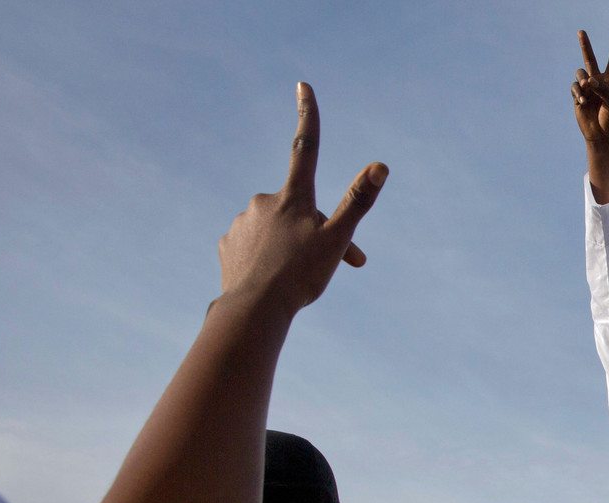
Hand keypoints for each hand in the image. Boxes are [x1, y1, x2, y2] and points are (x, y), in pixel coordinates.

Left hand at [217, 82, 387, 316]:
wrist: (252, 311)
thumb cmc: (300, 276)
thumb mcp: (337, 240)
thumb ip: (357, 201)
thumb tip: (380, 166)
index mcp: (292, 197)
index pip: (306, 148)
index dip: (307, 116)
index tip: (302, 86)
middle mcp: (263, 201)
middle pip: (299, 210)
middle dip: (318, 231)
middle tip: (338, 263)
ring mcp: (242, 221)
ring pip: (276, 230)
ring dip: (292, 247)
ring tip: (298, 276)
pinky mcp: (228, 244)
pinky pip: (253, 245)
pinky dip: (267, 258)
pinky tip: (271, 279)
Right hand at [572, 31, 608, 147]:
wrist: (601, 136)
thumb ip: (604, 90)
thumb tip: (590, 79)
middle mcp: (598, 82)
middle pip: (590, 59)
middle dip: (585, 45)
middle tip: (581, 31)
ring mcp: (586, 89)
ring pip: (580, 73)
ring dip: (583, 79)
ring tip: (586, 87)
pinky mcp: (577, 97)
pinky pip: (575, 87)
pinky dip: (578, 92)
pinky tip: (582, 101)